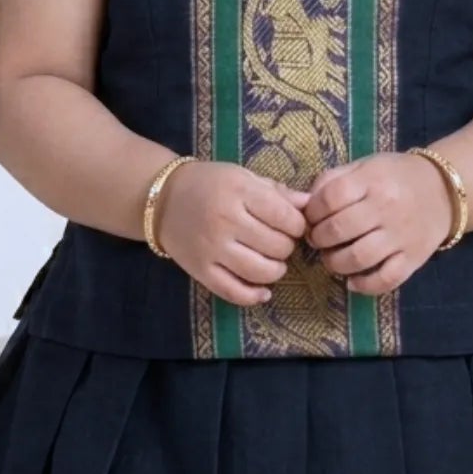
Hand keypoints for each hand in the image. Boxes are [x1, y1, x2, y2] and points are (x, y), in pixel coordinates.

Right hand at [152, 159, 311, 304]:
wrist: (163, 199)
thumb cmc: (209, 184)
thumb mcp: (243, 177)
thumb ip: (276, 191)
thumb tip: (309, 203)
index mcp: (239, 192)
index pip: (286, 218)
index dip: (298, 225)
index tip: (292, 225)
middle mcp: (225, 221)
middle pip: (277, 246)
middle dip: (287, 247)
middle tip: (279, 242)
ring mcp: (212, 249)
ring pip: (261, 272)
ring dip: (276, 271)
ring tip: (273, 262)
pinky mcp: (201, 271)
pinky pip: (233, 292)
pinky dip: (254, 296)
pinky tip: (263, 291)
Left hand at [299, 151, 454, 295]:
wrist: (444, 191)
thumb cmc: (395, 177)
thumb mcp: (364, 166)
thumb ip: (333, 180)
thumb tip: (303, 204)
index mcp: (372, 180)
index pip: (330, 198)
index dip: (312, 212)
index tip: (311, 218)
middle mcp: (387, 208)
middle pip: (339, 229)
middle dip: (319, 238)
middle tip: (318, 239)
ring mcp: (401, 236)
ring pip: (358, 258)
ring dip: (334, 263)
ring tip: (331, 259)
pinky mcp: (413, 258)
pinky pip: (386, 279)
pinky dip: (364, 285)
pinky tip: (352, 281)